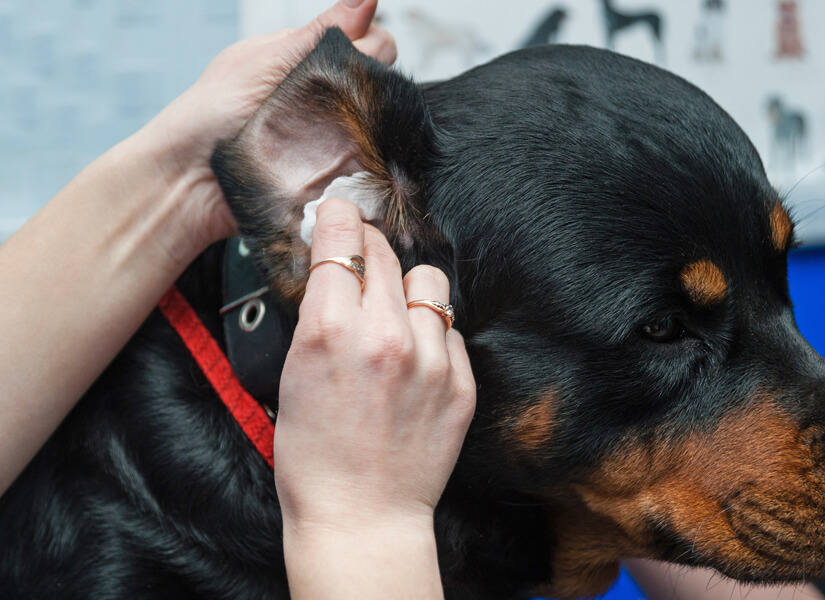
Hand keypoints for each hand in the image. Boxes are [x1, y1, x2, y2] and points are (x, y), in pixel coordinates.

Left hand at [131, 0, 396, 266]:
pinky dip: (371, 163)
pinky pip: (369, 165)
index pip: (370, 42)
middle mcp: (323, 95)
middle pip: (380, 83)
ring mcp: (331, 136)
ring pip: (381, 124)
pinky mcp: (332, 175)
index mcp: (306, 58)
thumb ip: (322, 33)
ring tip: (345, 135)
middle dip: (374, 90)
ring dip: (375, 127)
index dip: (370, 50)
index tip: (355, 63)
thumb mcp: (267, 60)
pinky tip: (352, 162)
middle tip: (341, 104)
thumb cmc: (211, 116)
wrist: (190, 182)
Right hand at [274, 198, 475, 532]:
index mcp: (331, 329)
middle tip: (361, 257)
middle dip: (368, 246)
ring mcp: (431, 358)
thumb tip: (332, 270)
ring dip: (407, 286)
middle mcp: (386, 334)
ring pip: (428, 281)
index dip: (338, 218)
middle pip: (384, 252)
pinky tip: (413, 358)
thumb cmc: (313, 455)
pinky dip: (431, 332)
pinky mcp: (461, 382)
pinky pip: (449, 329)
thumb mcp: (292, 373)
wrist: (361, 514)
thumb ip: (317, 314)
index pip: (341, 238)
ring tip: (394, 312)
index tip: (338, 213)